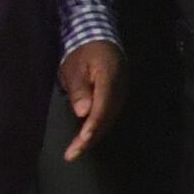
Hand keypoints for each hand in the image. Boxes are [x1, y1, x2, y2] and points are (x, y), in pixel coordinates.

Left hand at [58, 40, 121, 160]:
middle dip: (89, 139)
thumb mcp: (75, 67)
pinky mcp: (118, 96)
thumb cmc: (83, 53)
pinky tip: (86, 137)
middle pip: (107, 118)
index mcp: (109, 78)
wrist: (100, 38)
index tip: (81, 142)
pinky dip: (97, 128)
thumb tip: (82, 113)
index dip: (92, 126)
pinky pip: (109, 115)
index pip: (103, 107)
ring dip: (93, 137)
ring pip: (109, 119)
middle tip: (71, 155)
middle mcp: (120, 88)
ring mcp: (122, 93)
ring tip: (76, 151)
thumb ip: (79, 89)